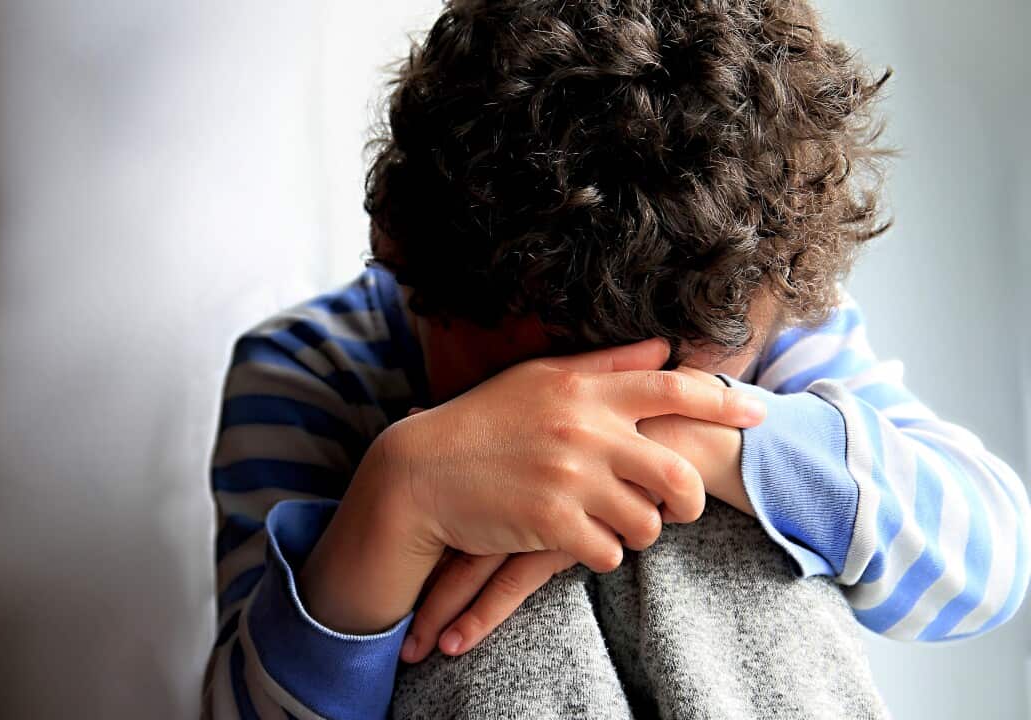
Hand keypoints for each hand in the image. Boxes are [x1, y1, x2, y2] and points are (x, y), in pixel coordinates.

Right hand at [299, 339, 765, 636]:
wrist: (421, 473)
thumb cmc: (483, 423)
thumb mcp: (540, 380)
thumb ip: (606, 366)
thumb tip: (665, 349)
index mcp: (584, 390)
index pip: (673, 388)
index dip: (724, 400)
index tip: (758, 412)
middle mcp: (583, 430)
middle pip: (677, 473)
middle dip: (688, 498)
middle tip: (677, 506)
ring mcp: (568, 479)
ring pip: (647, 522)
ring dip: (638, 529)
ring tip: (613, 522)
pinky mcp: (550, 524)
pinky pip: (609, 553)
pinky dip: (602, 552)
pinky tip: (578, 540)